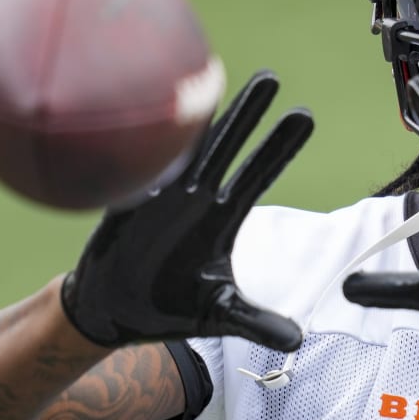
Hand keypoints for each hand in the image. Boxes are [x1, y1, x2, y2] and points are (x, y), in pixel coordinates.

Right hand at [61, 70, 311, 349]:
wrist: (113, 314)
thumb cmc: (169, 309)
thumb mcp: (218, 316)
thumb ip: (256, 321)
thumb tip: (297, 341)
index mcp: (221, 217)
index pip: (257, 173)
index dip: (278, 146)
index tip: (304, 115)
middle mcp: (194, 199)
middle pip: (226, 149)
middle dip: (247, 115)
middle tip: (271, 78)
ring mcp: (158, 198)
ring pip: (183, 150)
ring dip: (199, 120)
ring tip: (214, 79)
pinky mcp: (125, 206)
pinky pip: (138, 172)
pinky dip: (148, 150)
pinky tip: (157, 120)